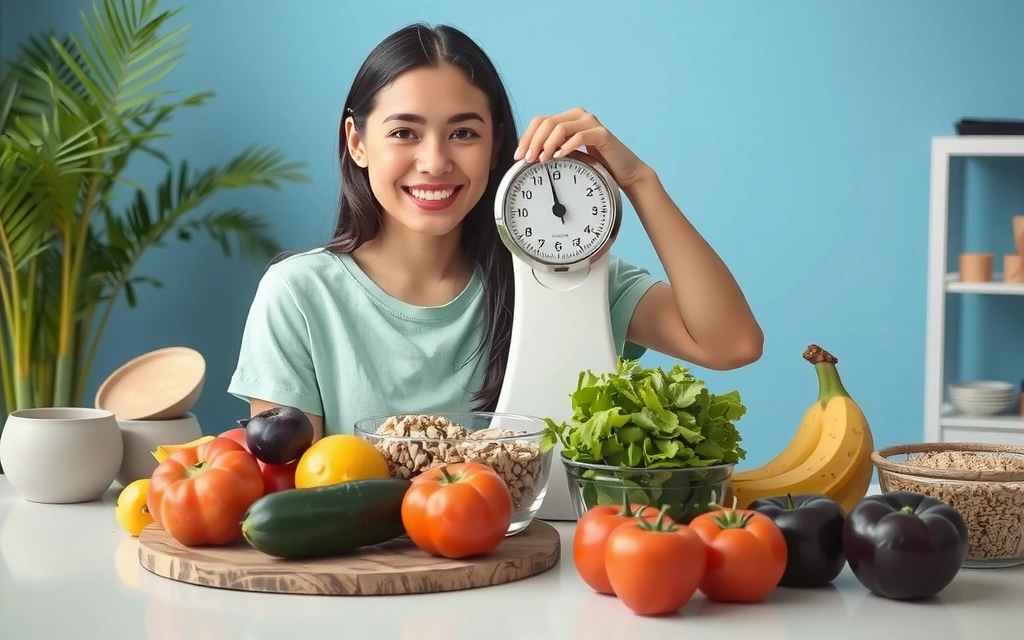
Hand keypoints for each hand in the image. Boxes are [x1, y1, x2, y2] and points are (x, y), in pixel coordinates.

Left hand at [514, 107, 649, 187]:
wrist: (623, 172)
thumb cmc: (596, 165)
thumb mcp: (568, 156)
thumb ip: (552, 150)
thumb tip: (527, 156)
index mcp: (568, 118)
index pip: (539, 121)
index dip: (526, 137)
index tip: (519, 155)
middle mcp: (578, 116)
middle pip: (547, 122)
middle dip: (533, 142)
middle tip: (527, 160)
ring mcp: (591, 122)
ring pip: (560, 127)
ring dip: (547, 145)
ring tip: (541, 160)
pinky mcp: (602, 133)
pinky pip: (580, 136)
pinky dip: (566, 147)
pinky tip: (559, 158)